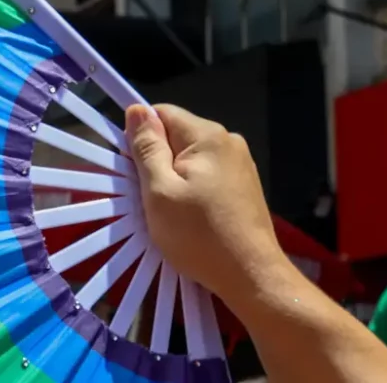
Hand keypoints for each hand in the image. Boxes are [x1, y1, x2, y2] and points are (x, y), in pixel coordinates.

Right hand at [125, 104, 287, 303]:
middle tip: (151, 197)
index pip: (161, 113)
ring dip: (174, 178)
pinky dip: (193, 189)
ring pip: (191, 157)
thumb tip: (136, 110)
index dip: (141, 137)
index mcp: (208, 136)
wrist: (251, 276)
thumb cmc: (199, 235)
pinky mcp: (245, 185)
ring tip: (172, 211)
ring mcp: (241, 164)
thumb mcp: (160, 191)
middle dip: (158, 160)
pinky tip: (192, 216)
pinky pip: (207, 174)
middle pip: (177, 135)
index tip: (134, 171)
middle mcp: (229, 141)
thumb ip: (147, 148)